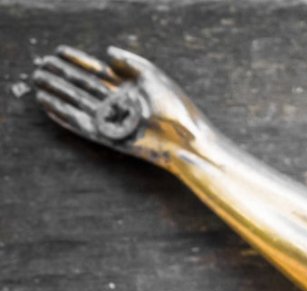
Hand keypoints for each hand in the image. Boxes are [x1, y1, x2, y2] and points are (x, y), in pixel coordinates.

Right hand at [32, 46, 211, 166]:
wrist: (186, 140)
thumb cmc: (177, 108)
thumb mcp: (154, 79)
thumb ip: (131, 64)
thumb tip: (106, 53)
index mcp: (129, 87)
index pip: (98, 71)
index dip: (79, 61)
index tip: (60, 51)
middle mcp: (118, 103)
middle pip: (84, 86)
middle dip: (63, 76)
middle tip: (41, 66)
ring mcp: (113, 120)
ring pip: (79, 104)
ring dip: (59, 94)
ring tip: (38, 84)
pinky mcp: (109, 137)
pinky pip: (82, 126)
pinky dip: (65, 116)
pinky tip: (50, 106)